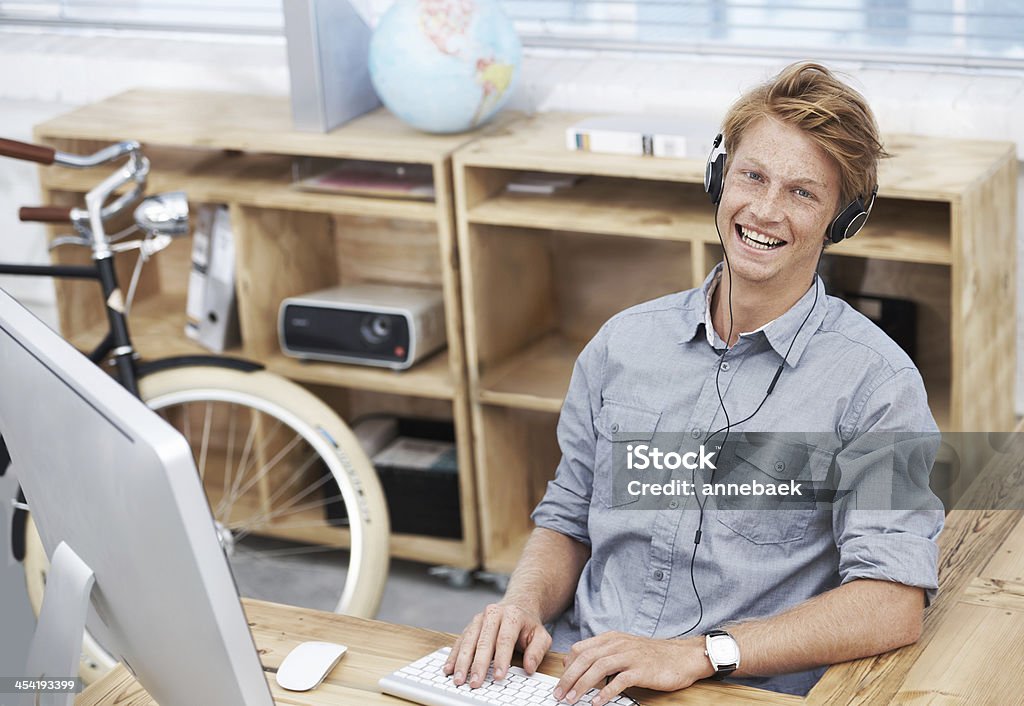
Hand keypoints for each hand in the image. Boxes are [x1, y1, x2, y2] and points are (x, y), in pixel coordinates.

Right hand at [442, 601, 551, 687]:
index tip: (498, 676)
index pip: (505, 639)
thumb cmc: (528, 625)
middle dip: (478, 664)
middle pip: (483, 641)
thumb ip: (537, 651)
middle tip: (475, 682)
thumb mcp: (541, 635)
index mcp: (511, 615)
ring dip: (462, 662)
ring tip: (459, 679)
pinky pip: (460, 641)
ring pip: (468, 641)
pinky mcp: (470, 626)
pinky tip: (449, 669)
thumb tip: (530, 668)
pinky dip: (454, 656)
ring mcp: (479, 619)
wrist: (517, 605)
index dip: (501, 659)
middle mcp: (492, 614)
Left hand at [555, 632, 712, 705]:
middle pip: (585, 659)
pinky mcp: (641, 670)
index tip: (560, 682)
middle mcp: (618, 644)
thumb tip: (582, 666)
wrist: (682, 656)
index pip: (580, 649)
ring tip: (572, 699)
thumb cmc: (652, 655)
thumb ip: (605, 654)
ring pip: (598, 668)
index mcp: (611, 638)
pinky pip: (619, 681)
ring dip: (582, 685)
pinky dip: (606, 692)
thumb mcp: (625, 648)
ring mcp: (630, 656)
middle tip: (559, 694)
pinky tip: (597, 703)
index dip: (567, 666)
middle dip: (568, 678)